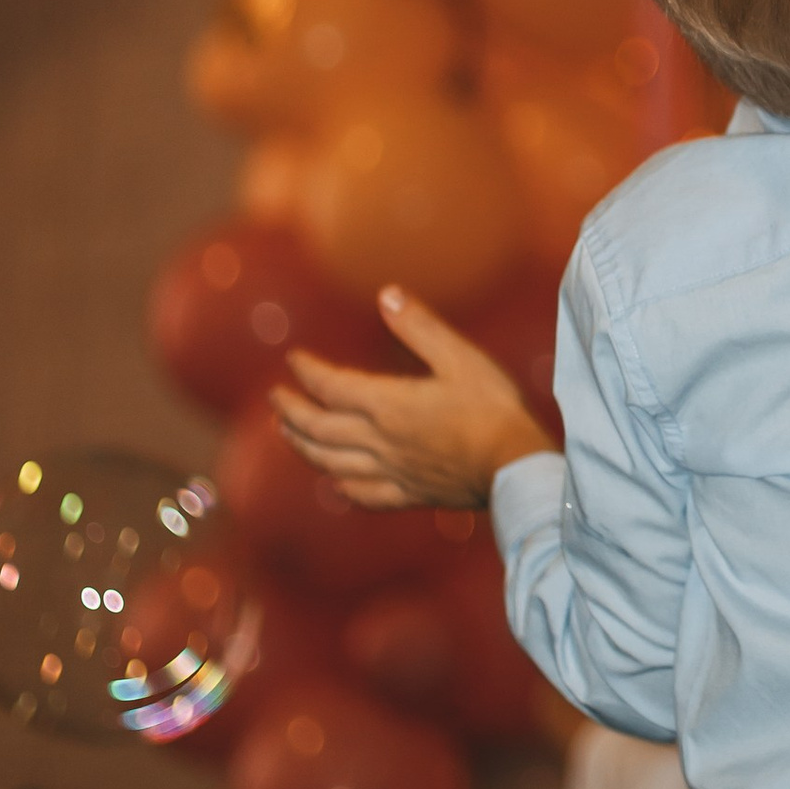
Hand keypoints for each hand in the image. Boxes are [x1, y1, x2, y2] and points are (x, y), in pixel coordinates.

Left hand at [272, 288, 552, 509]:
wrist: (515, 466)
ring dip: (302, 447)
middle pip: (318, 429)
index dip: (307, 371)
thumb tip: (386, 294)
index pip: (330, 387)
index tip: (294, 358)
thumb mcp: (460, 356)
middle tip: (274, 397)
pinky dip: (342, 486)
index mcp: (387, 404)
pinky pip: (364, 494)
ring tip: (286, 433)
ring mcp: (392, 472)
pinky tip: (335, 483)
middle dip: (291, 411)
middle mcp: (380, 441)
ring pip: (331, 463)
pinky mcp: (410, 494)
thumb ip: (420, 327)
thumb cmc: (492, 407)